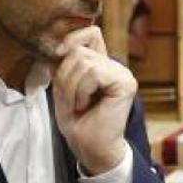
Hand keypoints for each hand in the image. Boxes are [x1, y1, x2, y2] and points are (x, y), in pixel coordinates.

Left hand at [52, 26, 136, 174]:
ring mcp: (122, 73)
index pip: (90, 33)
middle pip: (79, 48)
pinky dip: (82, 90)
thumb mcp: (63, 88)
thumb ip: (64, 65)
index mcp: (102, 64)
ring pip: (84, 61)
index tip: (57, 56)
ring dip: (71, 87)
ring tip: (79, 105)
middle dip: (64, 75)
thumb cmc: (79, 123)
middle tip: (71, 99)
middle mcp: (115, 66)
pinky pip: (94, 72)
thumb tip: (59, 46)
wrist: (92, 150)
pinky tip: (87, 105)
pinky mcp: (125, 83)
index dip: (71, 39)